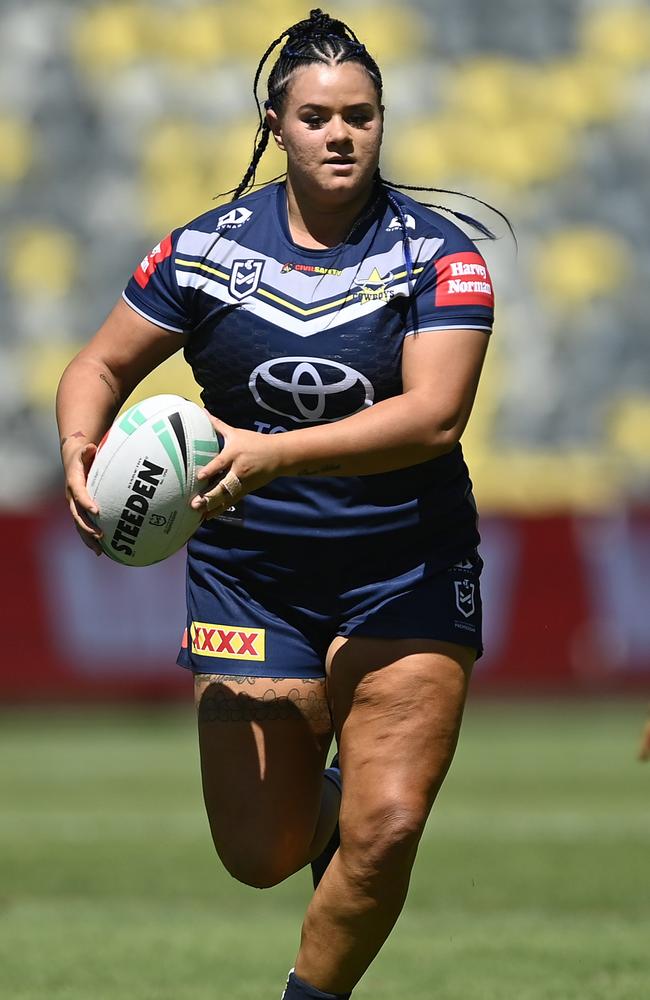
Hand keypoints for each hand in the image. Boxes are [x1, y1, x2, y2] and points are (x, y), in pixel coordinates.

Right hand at [61, 439, 103, 554]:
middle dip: (87, 526)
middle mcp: (72, 497)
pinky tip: (101, 551)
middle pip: (78, 515)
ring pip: (80, 525)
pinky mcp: (79, 511)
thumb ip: (87, 451)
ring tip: (100, 550)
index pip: (79, 494)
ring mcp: (74, 506)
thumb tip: (91, 447)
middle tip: (100, 534)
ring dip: (89, 538)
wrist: (73, 461)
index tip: (96, 511)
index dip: (86, 503)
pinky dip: (90, 539)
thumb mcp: (84, 450)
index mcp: (73, 482)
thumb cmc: (83, 455)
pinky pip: (83, 527)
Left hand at [190, 414, 284, 519]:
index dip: (210, 470)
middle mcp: (238, 470)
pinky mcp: (245, 490)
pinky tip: (208, 516)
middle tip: (195, 502)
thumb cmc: (255, 443)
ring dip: (212, 506)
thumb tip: (202, 411)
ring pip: (226, 497)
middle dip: (209, 495)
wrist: (278, 456)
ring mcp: (242, 482)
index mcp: (235, 454)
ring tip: (199, 513)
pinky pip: (230, 502)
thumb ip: (218, 425)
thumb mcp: (237, 433)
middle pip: (223, 485)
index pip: (221, 463)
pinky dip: (219, 509)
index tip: (199, 477)